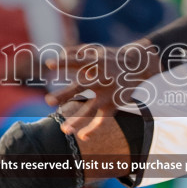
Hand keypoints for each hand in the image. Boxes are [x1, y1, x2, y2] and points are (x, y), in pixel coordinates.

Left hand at [44, 42, 161, 141]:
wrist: (138, 65)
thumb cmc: (110, 57)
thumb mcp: (96, 50)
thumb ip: (77, 51)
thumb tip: (59, 54)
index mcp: (96, 62)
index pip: (77, 61)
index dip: (64, 62)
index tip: (49, 65)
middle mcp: (101, 78)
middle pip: (81, 87)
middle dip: (65, 94)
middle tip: (48, 100)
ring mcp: (107, 93)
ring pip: (91, 109)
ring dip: (78, 120)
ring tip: (64, 130)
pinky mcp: (113, 105)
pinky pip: (103, 120)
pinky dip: (94, 129)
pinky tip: (82, 137)